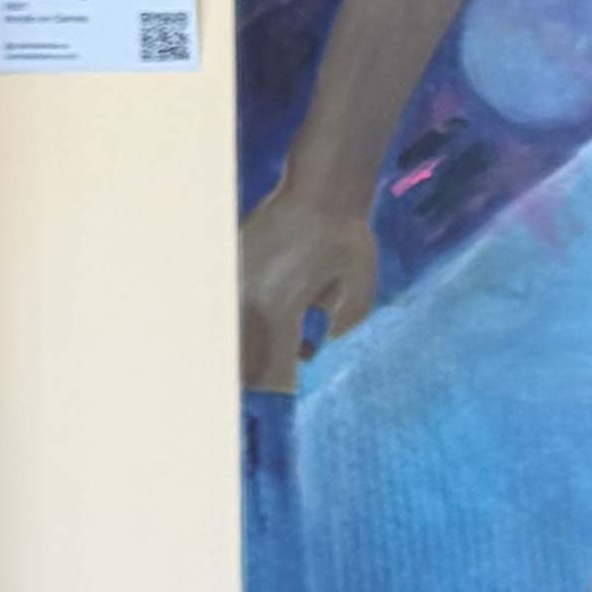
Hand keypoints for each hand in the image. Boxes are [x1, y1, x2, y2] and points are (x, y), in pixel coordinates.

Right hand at [238, 168, 380, 394]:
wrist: (323, 188)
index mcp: (279, 308)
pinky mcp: (232, 262)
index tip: (284, 403)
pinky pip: (230, 305)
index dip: (278, 390)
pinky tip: (256, 327)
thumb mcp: (360, 291)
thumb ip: (341, 328)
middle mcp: (249, 297)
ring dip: (244, 351)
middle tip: (264, 396)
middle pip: (241, 355)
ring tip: (255, 367)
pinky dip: (241, 322)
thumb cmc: (348, 239)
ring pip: (230, 331)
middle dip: (253, 378)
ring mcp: (235, 279)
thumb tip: (312, 351)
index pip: (270, 367)